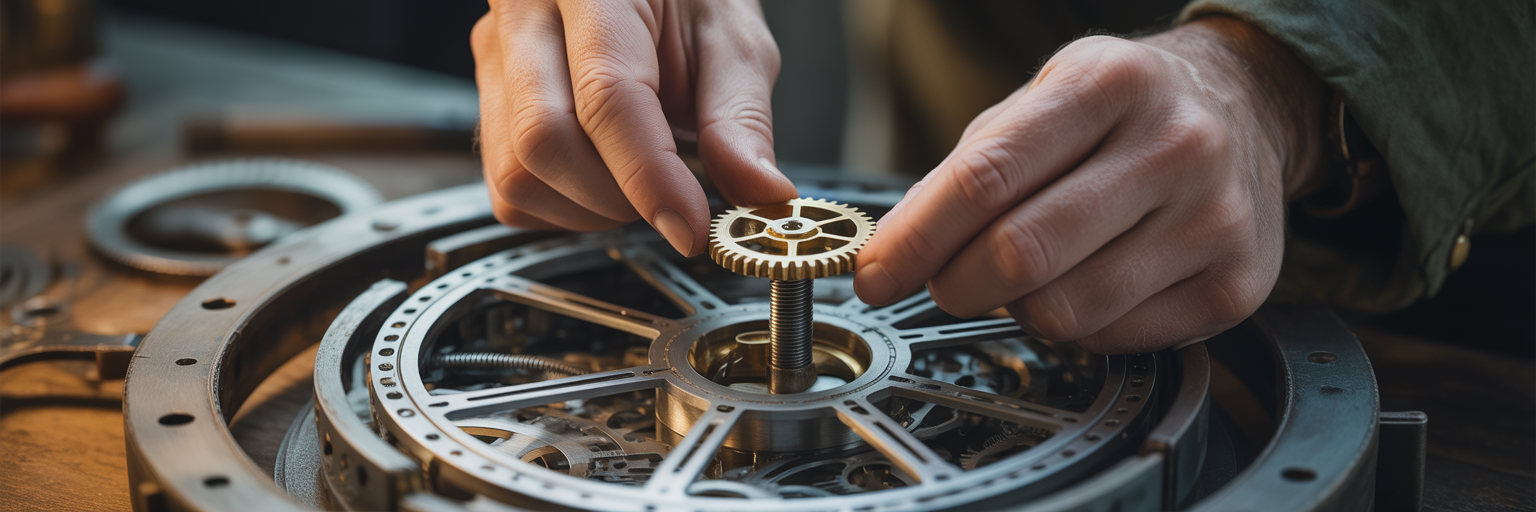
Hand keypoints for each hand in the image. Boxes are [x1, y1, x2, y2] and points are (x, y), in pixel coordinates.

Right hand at [471, 0, 796, 255]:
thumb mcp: (732, 40)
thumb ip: (741, 119)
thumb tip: (759, 193)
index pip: (606, 95)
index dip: (649, 176)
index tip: (690, 226)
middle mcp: (526, 13)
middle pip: (543, 138)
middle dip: (617, 198)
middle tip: (672, 201)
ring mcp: (497, 58)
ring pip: (516, 172)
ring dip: (588, 209)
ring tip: (639, 182)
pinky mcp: (488, 101)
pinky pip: (507, 186)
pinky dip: (562, 208)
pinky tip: (603, 179)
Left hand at [853, 17, 1327, 352]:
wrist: (1250, 108)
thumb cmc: (1126, 109)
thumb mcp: (1044, 98)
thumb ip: (969, 167)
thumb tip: (897, 249)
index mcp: (1110, 84)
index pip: (986, 178)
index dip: (916, 238)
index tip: (876, 274)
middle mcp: (1175, 146)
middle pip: (1021, 253)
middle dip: (956, 284)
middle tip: (945, 282)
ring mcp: (1214, 219)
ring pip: (1065, 310)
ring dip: (1019, 307)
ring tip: (1031, 273)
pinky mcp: (1235, 285)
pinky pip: (1113, 338)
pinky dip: (1078, 325)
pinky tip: (1089, 281)